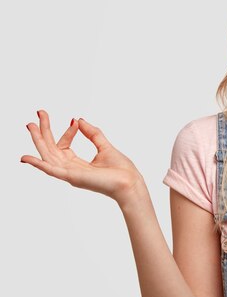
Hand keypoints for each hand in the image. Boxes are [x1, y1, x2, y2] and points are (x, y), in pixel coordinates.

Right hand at [21, 109, 144, 205]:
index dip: (67, 131)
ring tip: (30, 125)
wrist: (130, 183)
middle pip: (50, 148)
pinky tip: (26, 158)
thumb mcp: (105, 146)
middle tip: (39, 113)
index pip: (63, 145)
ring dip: (38, 140)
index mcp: (77, 164)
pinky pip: (51, 170)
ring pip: (48, 155)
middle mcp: (70, 169)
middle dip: (43, 131)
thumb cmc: (121, 170)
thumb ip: (93, 133)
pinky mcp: (72, 177)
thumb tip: (79, 119)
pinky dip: (38, 164)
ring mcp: (70, 174)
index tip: (74, 120)